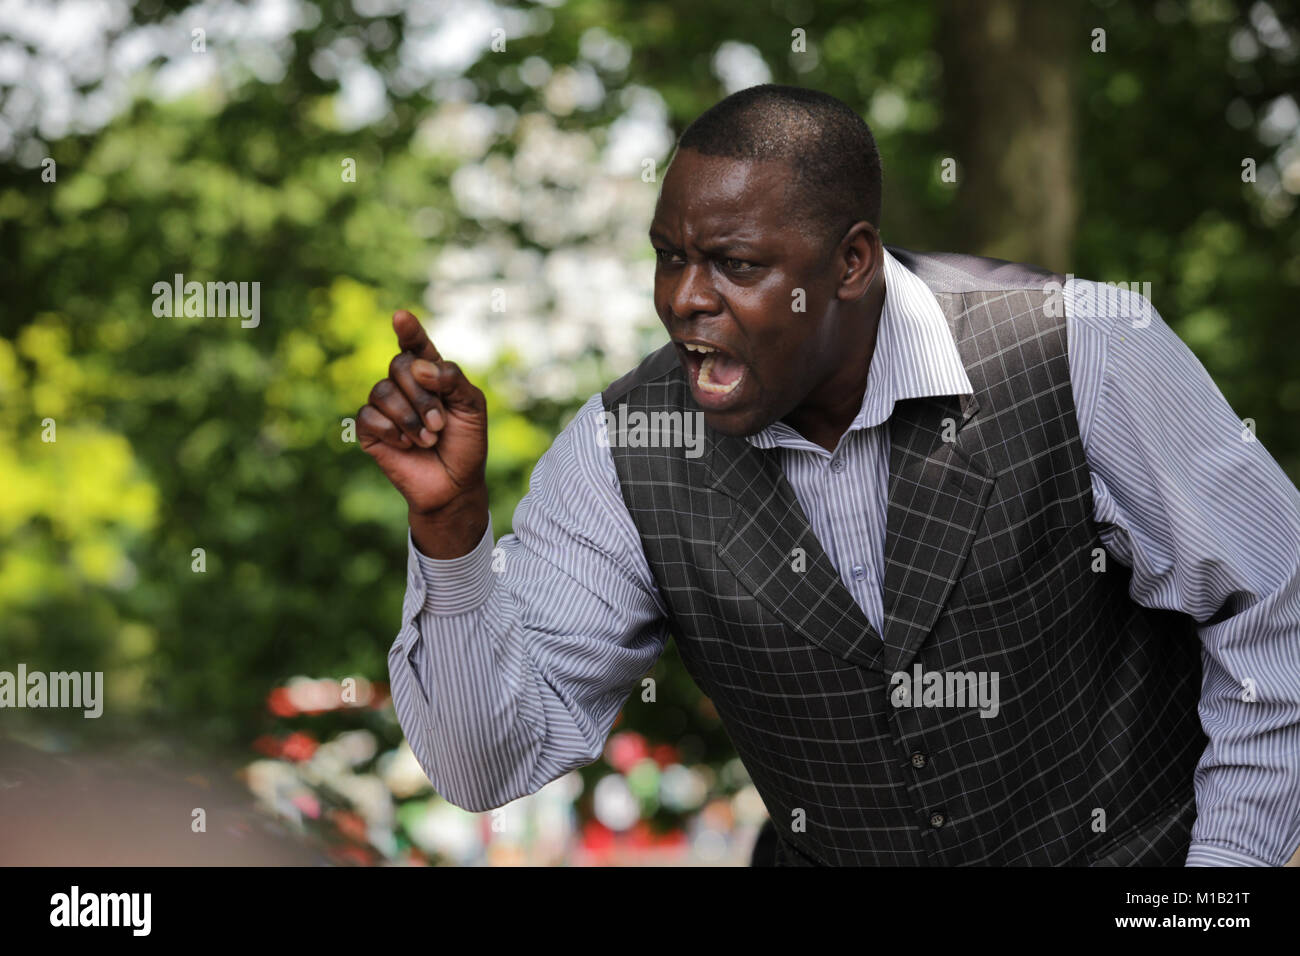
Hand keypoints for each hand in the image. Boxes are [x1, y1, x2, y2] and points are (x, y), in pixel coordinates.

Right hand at [357, 311, 488, 537]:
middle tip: (440, 424)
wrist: (454, 485)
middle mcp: (405, 385)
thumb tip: (419, 367)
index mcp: (431, 374)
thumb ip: (452, 380)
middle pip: (399, 366)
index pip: (416, 345)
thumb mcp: (472, 407)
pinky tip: (406, 445)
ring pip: (382, 391)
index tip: (401, 317)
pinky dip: (392, 431)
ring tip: (428, 439)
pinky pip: (369, 415)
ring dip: (410, 418)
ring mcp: (385, 407)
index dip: (409, 330)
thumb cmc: (466, 444)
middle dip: (423, 396)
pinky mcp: (369, 429)